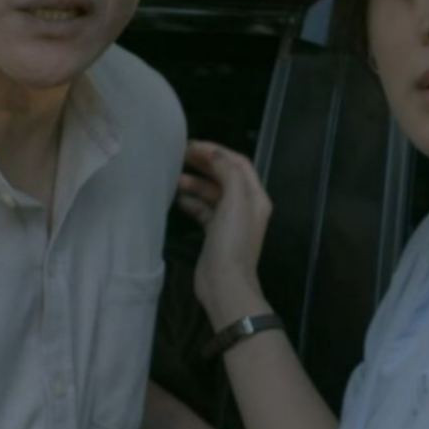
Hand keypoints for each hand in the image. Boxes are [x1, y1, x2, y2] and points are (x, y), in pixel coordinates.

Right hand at [178, 141, 273, 325]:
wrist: (225, 283)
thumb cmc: (232, 240)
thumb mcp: (235, 200)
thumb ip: (227, 172)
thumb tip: (213, 154)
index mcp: (255, 196)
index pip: (238, 163)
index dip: (217, 151)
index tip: (192, 145)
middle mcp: (246, 206)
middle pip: (225, 176)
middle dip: (204, 164)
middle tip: (180, 156)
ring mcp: (230, 221)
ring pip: (212, 193)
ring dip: (195, 183)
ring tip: (173, 178)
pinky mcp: (216, 234)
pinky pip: (204, 210)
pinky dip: (192, 202)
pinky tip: (177, 199)